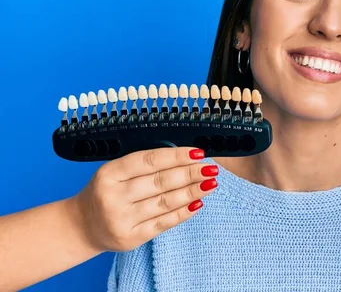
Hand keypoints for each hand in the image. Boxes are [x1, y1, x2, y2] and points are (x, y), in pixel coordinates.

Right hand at [67, 147, 217, 252]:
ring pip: (165, 202)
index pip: (149, 160)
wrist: (81, 226)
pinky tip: (198, 203)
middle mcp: (114, 196)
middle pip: (160, 182)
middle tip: (210, 169)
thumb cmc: (104, 192)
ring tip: (210, 184)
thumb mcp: (114, 172)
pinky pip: (163, 223)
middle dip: (190, 174)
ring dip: (192, 192)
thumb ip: (142, 165)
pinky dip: (183, 212)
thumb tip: (184, 158)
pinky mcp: (131, 238)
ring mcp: (122, 219)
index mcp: (109, 173)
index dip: (176, 156)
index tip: (198, 152)